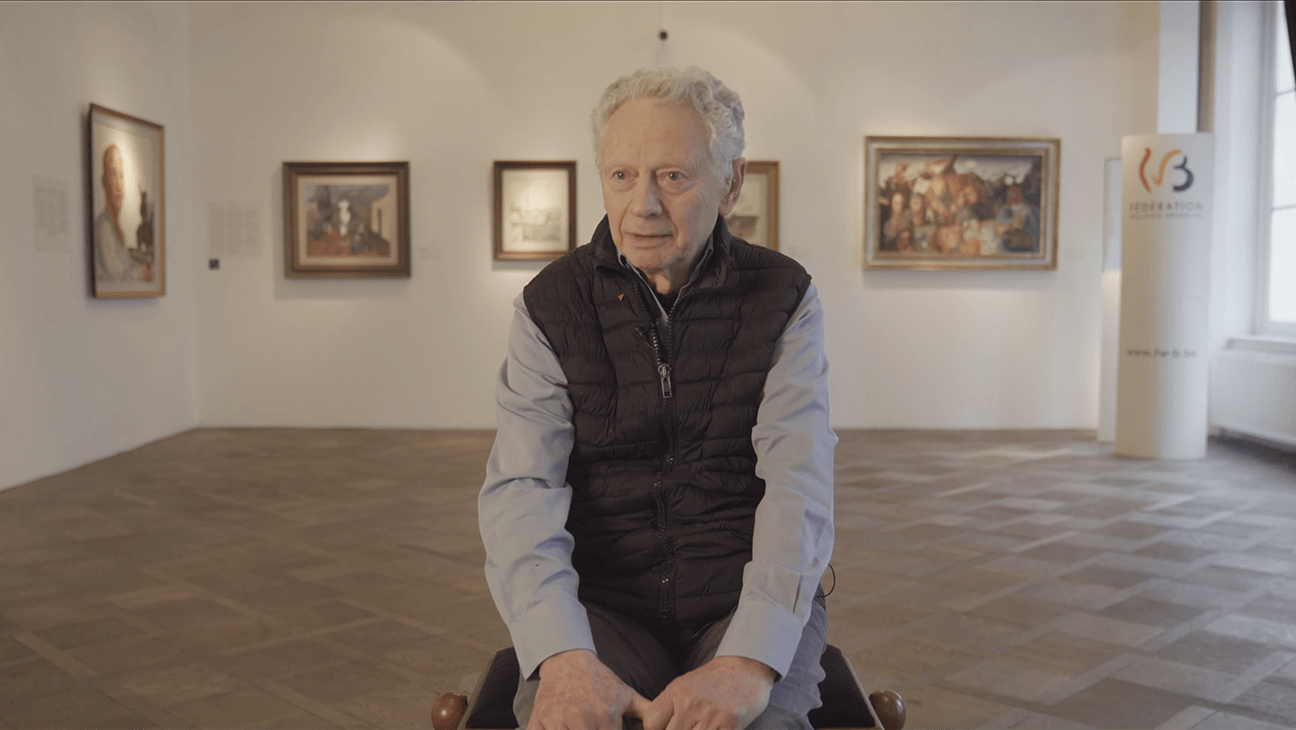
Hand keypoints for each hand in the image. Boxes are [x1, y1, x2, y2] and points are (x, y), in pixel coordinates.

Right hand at [530, 649, 650, 729]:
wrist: (567, 661)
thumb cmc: (598, 681)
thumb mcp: (625, 695)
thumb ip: (647, 712)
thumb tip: (662, 724)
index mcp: (606, 716)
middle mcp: (582, 719)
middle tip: (593, 728)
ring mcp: (558, 721)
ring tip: (579, 728)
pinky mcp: (539, 722)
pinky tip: (562, 729)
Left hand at [640, 656, 773, 729]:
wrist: (747, 669)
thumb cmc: (714, 680)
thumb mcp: (684, 685)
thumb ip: (667, 705)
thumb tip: (643, 723)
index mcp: (676, 692)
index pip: (652, 722)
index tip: (664, 729)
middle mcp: (691, 703)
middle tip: (685, 728)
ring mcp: (710, 715)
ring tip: (698, 727)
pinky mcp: (729, 725)